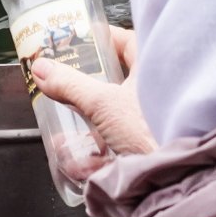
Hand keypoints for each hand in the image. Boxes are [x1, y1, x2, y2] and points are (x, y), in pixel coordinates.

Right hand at [29, 26, 155, 156]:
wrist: (174, 177)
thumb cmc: (151, 132)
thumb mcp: (104, 104)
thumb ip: (70, 85)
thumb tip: (42, 69)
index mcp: (154, 69)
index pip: (128, 42)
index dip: (103, 39)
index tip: (82, 41)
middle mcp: (157, 93)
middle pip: (116, 81)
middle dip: (88, 88)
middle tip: (67, 86)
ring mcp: (152, 122)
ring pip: (113, 118)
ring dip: (88, 128)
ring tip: (66, 136)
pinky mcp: (146, 148)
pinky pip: (118, 146)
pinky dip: (97, 154)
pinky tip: (81, 165)